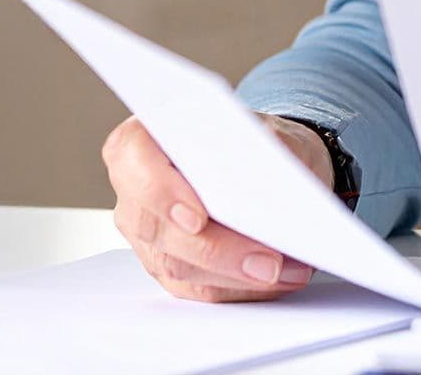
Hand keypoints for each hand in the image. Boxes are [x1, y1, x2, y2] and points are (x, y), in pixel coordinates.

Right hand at [102, 113, 332, 301]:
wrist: (272, 165)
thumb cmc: (262, 142)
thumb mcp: (273, 132)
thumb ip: (266, 148)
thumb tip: (271, 181)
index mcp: (148, 138)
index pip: (133, 159)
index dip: (160, 192)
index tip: (197, 219)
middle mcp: (137, 188)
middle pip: (158, 228)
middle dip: (217, 250)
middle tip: (267, 262)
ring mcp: (149, 232)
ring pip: (179, 265)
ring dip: (237, 274)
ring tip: (286, 270)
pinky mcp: (170, 265)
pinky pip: (198, 288)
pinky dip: (240, 287)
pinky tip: (277, 280)